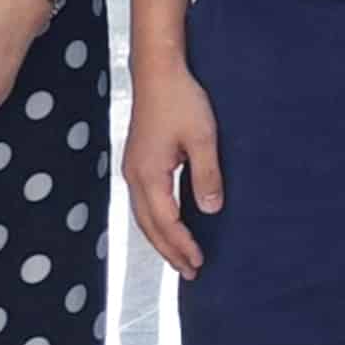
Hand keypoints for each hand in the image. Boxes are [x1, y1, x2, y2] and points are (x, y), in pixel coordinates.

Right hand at [121, 53, 224, 279]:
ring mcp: (133, 169)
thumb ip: (207, 175)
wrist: (158, 73)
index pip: (166, 222)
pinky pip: (144, 202)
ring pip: (144, 216)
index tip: (199, 263)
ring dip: (161, 238)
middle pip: (150, 226)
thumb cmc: (182, 101)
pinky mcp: (137, 162)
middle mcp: (135, 177)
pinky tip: (169, 225)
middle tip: (190, 271)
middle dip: (169, 250)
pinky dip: (156, 221)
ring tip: (179, 257)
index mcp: (149, 174)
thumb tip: (211, 210)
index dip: (182, 244)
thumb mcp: (203, 138)